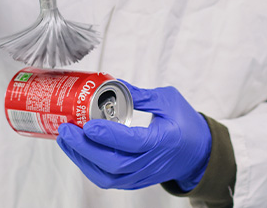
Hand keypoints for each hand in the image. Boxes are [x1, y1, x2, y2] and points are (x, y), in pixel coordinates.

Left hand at [57, 82, 211, 191]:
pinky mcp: (134, 181)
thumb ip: (141, 95)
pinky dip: (90, 167)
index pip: (131, 142)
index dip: (108, 135)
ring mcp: (141, 175)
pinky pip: (108, 180)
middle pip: (112, 164)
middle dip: (84, 148)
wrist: (199, 153)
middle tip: (67, 129)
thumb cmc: (186, 124)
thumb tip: (113, 85)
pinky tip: (78, 151)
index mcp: (163, 140)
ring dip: (82, 159)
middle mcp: (150, 163)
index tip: (89, 124)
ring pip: (106, 176)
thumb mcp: (168, 100)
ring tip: (66, 139)